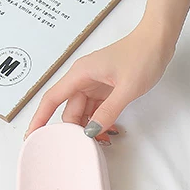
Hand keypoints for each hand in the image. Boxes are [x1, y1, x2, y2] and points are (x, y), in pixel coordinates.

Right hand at [26, 0, 189, 140]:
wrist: (157, 41)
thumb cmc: (142, 56)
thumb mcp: (126, 89)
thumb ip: (108, 111)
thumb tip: (91, 131)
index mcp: (80, 74)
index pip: (52, 99)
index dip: (40, 118)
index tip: (32, 137)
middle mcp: (83, 79)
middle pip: (69, 111)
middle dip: (76, 130)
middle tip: (89, 148)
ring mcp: (94, 84)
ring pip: (83, 112)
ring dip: (90, 128)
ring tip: (105, 141)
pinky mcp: (105, 88)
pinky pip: (96, 109)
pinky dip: (101, 121)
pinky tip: (110, 130)